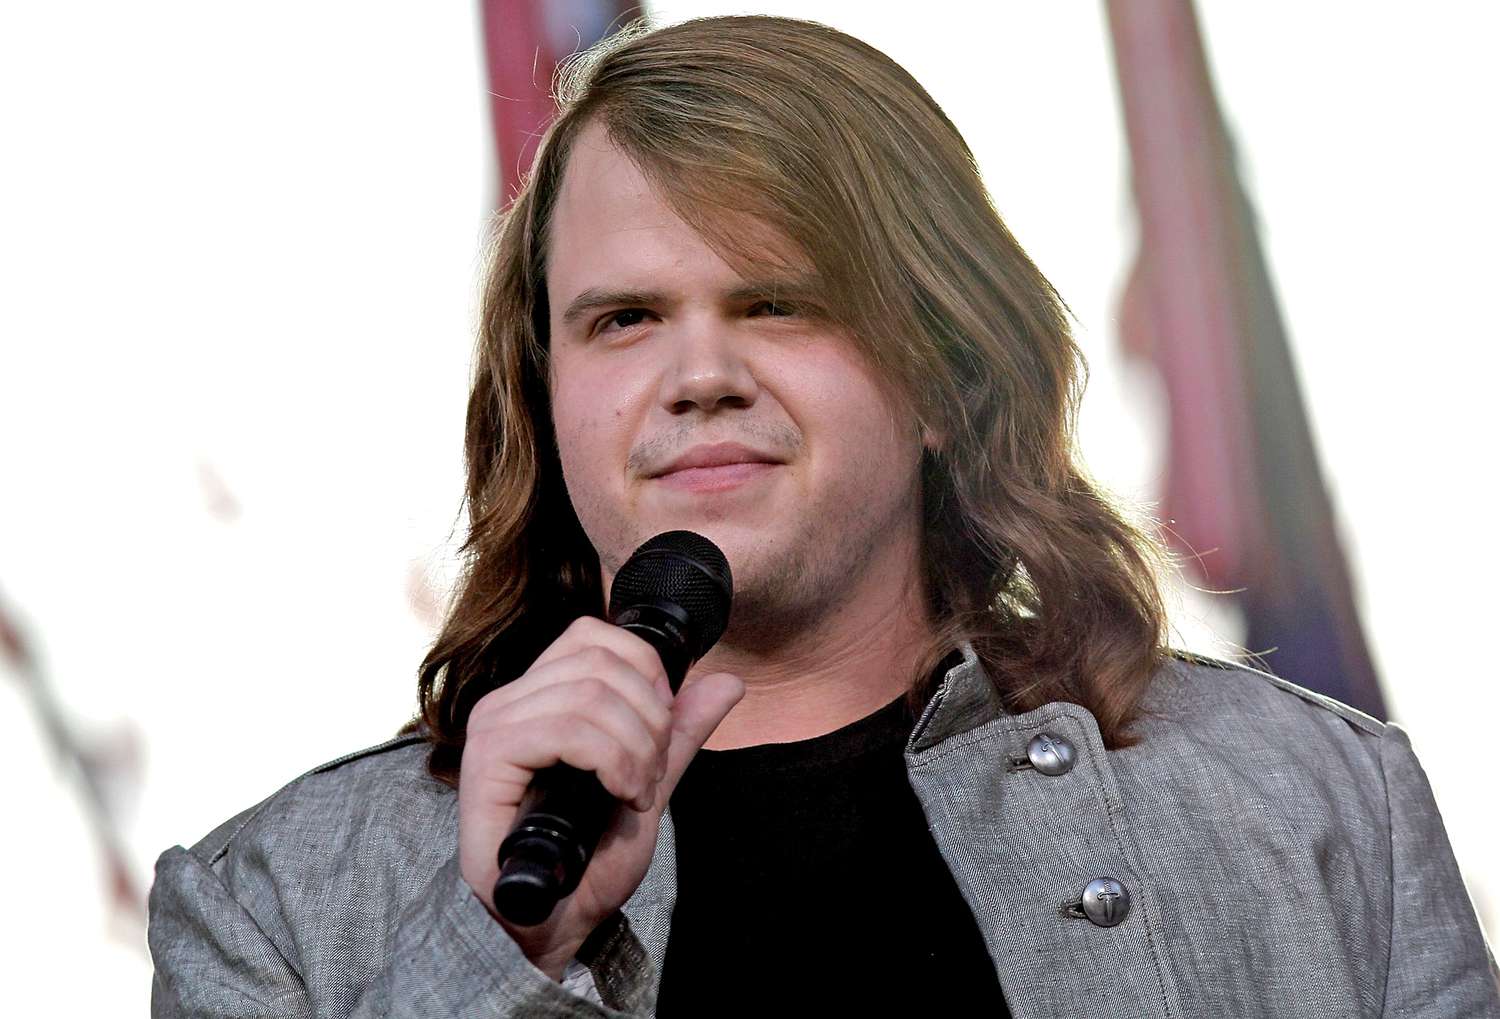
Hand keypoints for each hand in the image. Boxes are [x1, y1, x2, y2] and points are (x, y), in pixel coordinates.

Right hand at [456, 616, 743, 979]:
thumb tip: (728, 681)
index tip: (662, 726)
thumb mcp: (649, 781)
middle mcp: (510, 701)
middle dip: (649, 719)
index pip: (593, 636)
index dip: (644, 670)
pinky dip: (612, 760)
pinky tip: (621, 793)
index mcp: (540, 695)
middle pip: (600, 663)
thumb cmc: (589, 857)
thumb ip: (681, 732)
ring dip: (634, 748)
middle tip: (652, 773)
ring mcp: (495, 726)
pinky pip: (565, 730)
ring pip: (589, 695)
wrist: (555, 923)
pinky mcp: (488, 758)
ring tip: (637, 791)